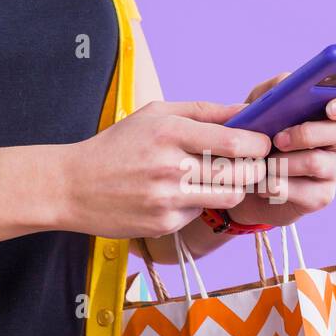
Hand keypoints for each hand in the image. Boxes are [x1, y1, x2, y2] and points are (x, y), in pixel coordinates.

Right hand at [59, 100, 270, 237]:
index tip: (262, 143)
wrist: (72, 186)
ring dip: (234, 187)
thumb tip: (248, 110)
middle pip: (241, 172)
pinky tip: (181, 194)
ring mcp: (168, 199)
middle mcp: (170, 167)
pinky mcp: (164, 224)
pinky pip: (201, 212)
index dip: (259, 144)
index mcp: (169, 132)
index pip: (235, 141)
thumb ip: (204, 111)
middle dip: (254, 167)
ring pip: (230, 197)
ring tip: (221, 177)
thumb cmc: (117, 145)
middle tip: (251, 163)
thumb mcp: (155, 114)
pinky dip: (200, 203)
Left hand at [229, 74, 335, 227]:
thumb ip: (273, 90)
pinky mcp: (320, 196)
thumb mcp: (259, 104)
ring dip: (285, 161)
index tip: (331, 108)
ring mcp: (334, 170)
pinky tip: (262, 182)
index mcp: (335, 113)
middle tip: (280, 138)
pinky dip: (276, 184)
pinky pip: (303, 190)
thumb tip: (287, 84)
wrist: (243, 177)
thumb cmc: (258, 133)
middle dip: (310, 133)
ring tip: (264, 160)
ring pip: (318, 162)